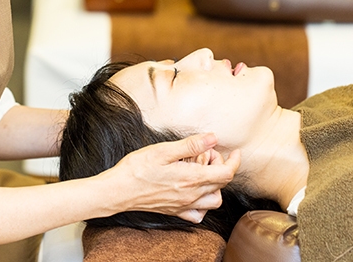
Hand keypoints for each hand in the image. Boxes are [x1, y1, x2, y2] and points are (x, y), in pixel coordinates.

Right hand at [105, 133, 240, 222]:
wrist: (118, 190)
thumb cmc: (137, 169)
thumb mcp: (163, 150)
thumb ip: (191, 145)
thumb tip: (213, 138)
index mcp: (192, 178)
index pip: (226, 172)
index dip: (234, 160)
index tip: (234, 151)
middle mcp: (192, 195)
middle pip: (221, 184)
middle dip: (220, 166)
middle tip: (205, 153)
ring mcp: (184, 205)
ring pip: (214, 201)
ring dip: (215, 185)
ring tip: (201, 171)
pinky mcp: (175, 211)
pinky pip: (198, 214)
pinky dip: (203, 204)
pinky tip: (194, 192)